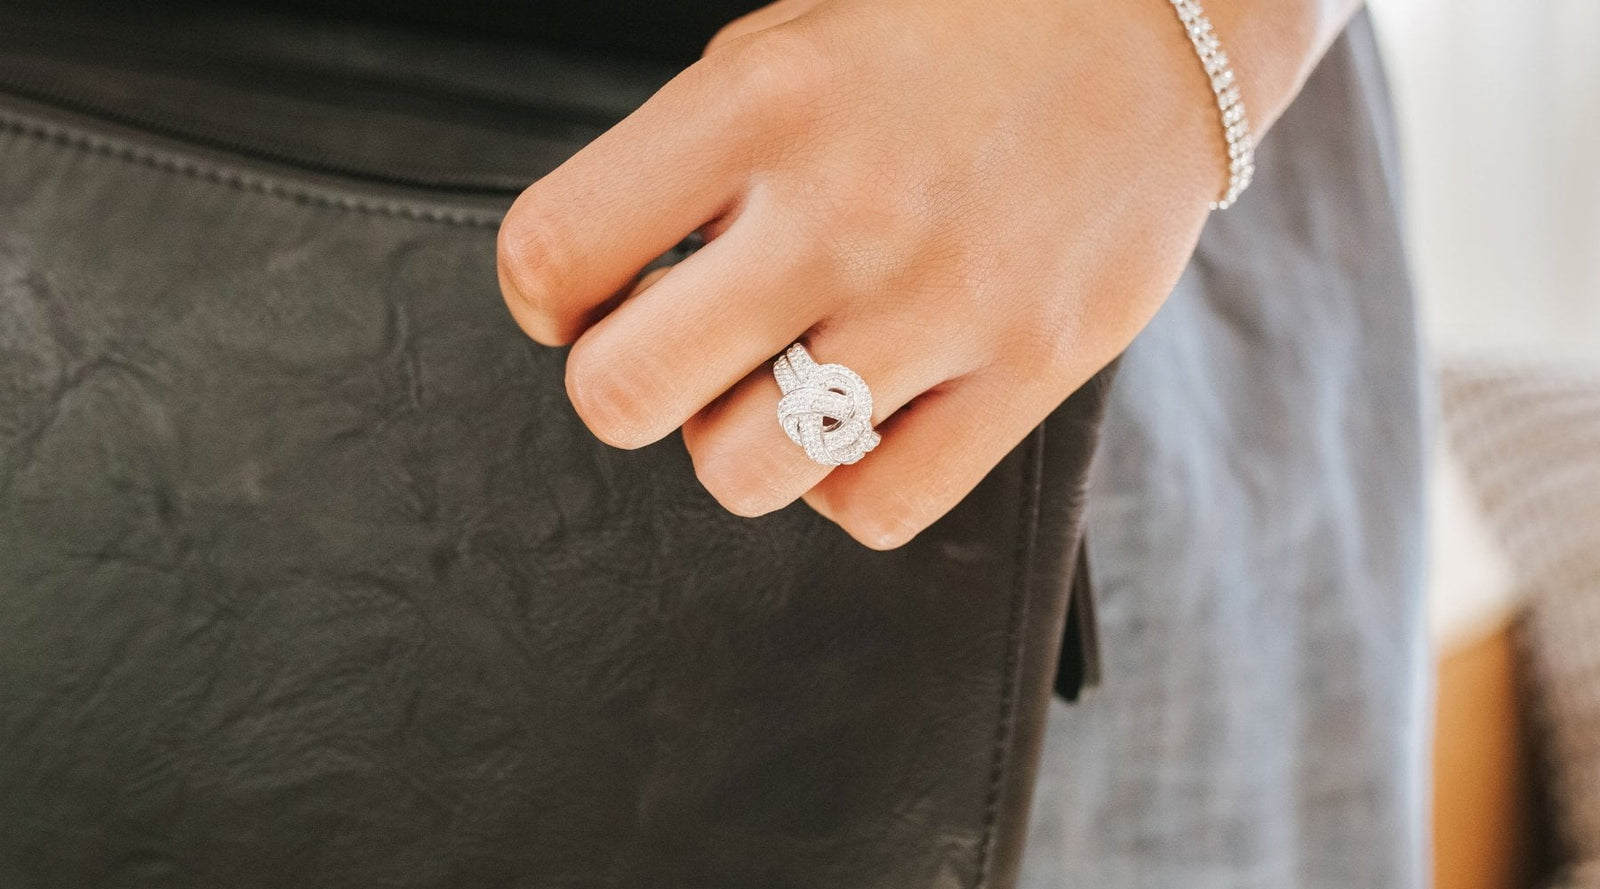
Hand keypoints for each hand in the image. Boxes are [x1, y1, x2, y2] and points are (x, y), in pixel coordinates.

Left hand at [497, 0, 1344, 548]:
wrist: (1162, 24)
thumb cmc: (957, 30)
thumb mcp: (797, 35)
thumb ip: (695, 150)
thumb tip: (617, 280)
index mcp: (764, 101)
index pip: (556, 248)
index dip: (543, 296)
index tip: (580, 300)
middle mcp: (843, 210)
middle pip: (625, 393)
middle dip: (622, 388)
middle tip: (669, 355)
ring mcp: (943, 302)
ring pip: (742, 472)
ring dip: (735, 442)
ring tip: (782, 381)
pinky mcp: (1030, 371)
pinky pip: (875, 509)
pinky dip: (842, 485)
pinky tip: (864, 418)